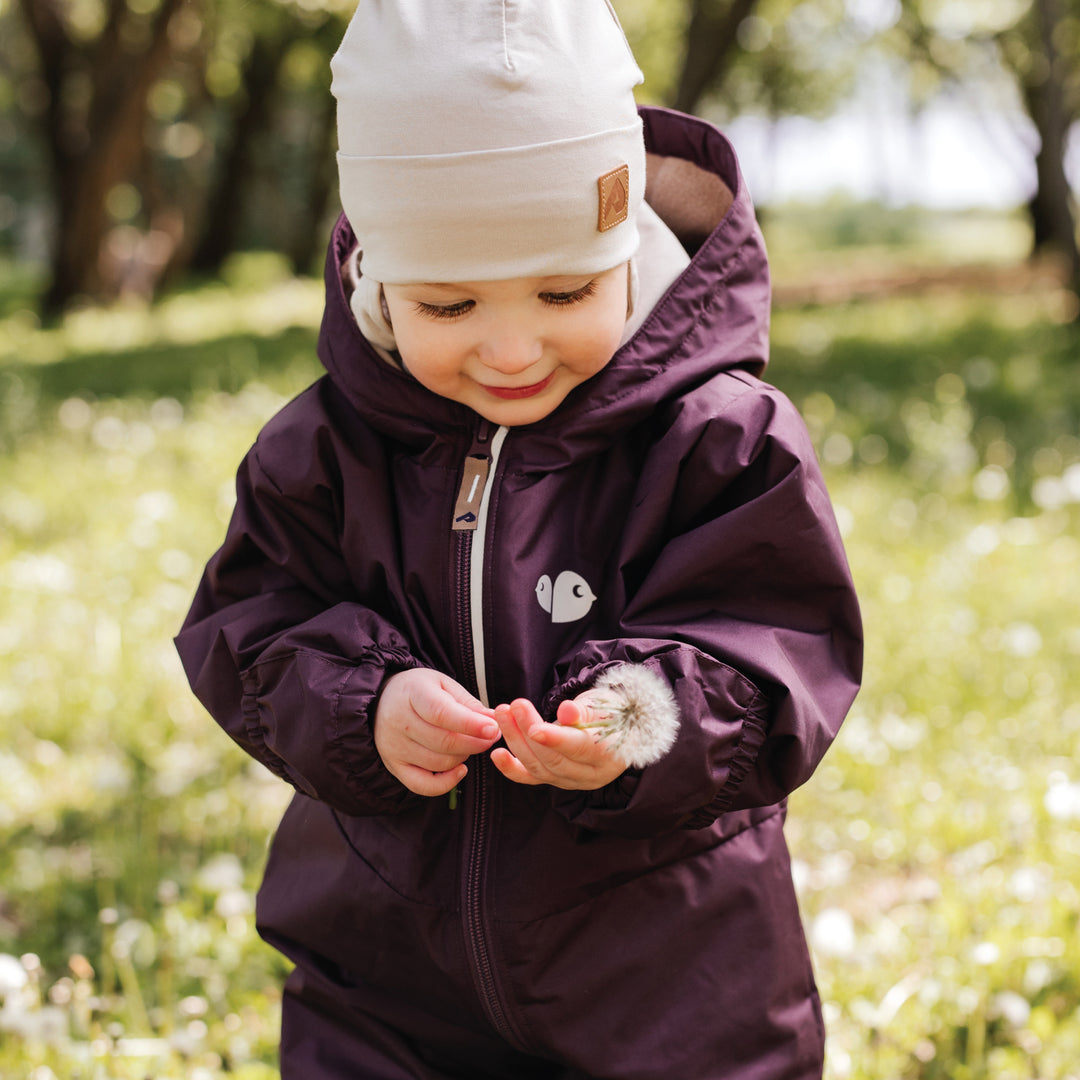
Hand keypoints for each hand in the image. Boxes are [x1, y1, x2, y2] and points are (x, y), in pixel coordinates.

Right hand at [374, 669, 498, 796]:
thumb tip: (494, 722)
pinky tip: (461, 769)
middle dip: (475, 743)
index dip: (470, 724)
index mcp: (412, 693)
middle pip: (443, 742)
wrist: (383, 701)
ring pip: (438, 763)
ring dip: (464, 757)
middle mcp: (398, 721)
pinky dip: (446, 783)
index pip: (441, 713)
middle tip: (492, 737)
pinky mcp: (394, 766)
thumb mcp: (444, 685)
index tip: (494, 729)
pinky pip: (422, 785)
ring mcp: (394, 747)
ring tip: (472, 744)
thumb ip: (469, 704)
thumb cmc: (421, 691)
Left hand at [490, 696, 626, 790]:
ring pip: (538, 766)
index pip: (579, 749)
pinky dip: (511, 768)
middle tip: (513, 706)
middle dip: (528, 731)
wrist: (611, 728)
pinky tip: (496, 754)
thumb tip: (566, 711)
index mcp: (607, 756)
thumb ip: (584, 711)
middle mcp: (589, 775)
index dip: (556, 739)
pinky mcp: (552, 779)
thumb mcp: (603, 706)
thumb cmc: (609, 713)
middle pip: (554, 759)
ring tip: (502, 713)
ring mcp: (569, 780)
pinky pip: (530, 778)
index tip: (534, 728)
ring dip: (515, 740)